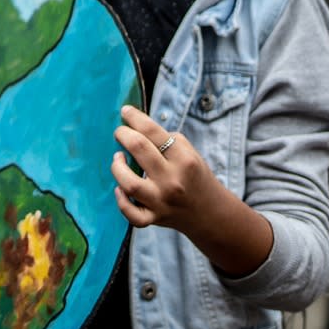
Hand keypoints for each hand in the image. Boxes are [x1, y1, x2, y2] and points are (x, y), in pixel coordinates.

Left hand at [112, 106, 221, 234]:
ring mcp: (162, 201)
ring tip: (119, 159)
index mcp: (184, 159)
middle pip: (138, 148)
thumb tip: (134, 125)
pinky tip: (120, 189)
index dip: (134, 117)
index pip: (152, 131)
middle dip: (123, 134)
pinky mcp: (155, 218)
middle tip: (120, 133)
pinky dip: (122, 202)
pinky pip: (132, 215)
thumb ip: (166, 139)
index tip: (125, 111)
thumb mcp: (190, 153)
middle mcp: (173, 180)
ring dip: (117, 167)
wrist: (211, 213)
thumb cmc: (194, 176)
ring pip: (129, 183)